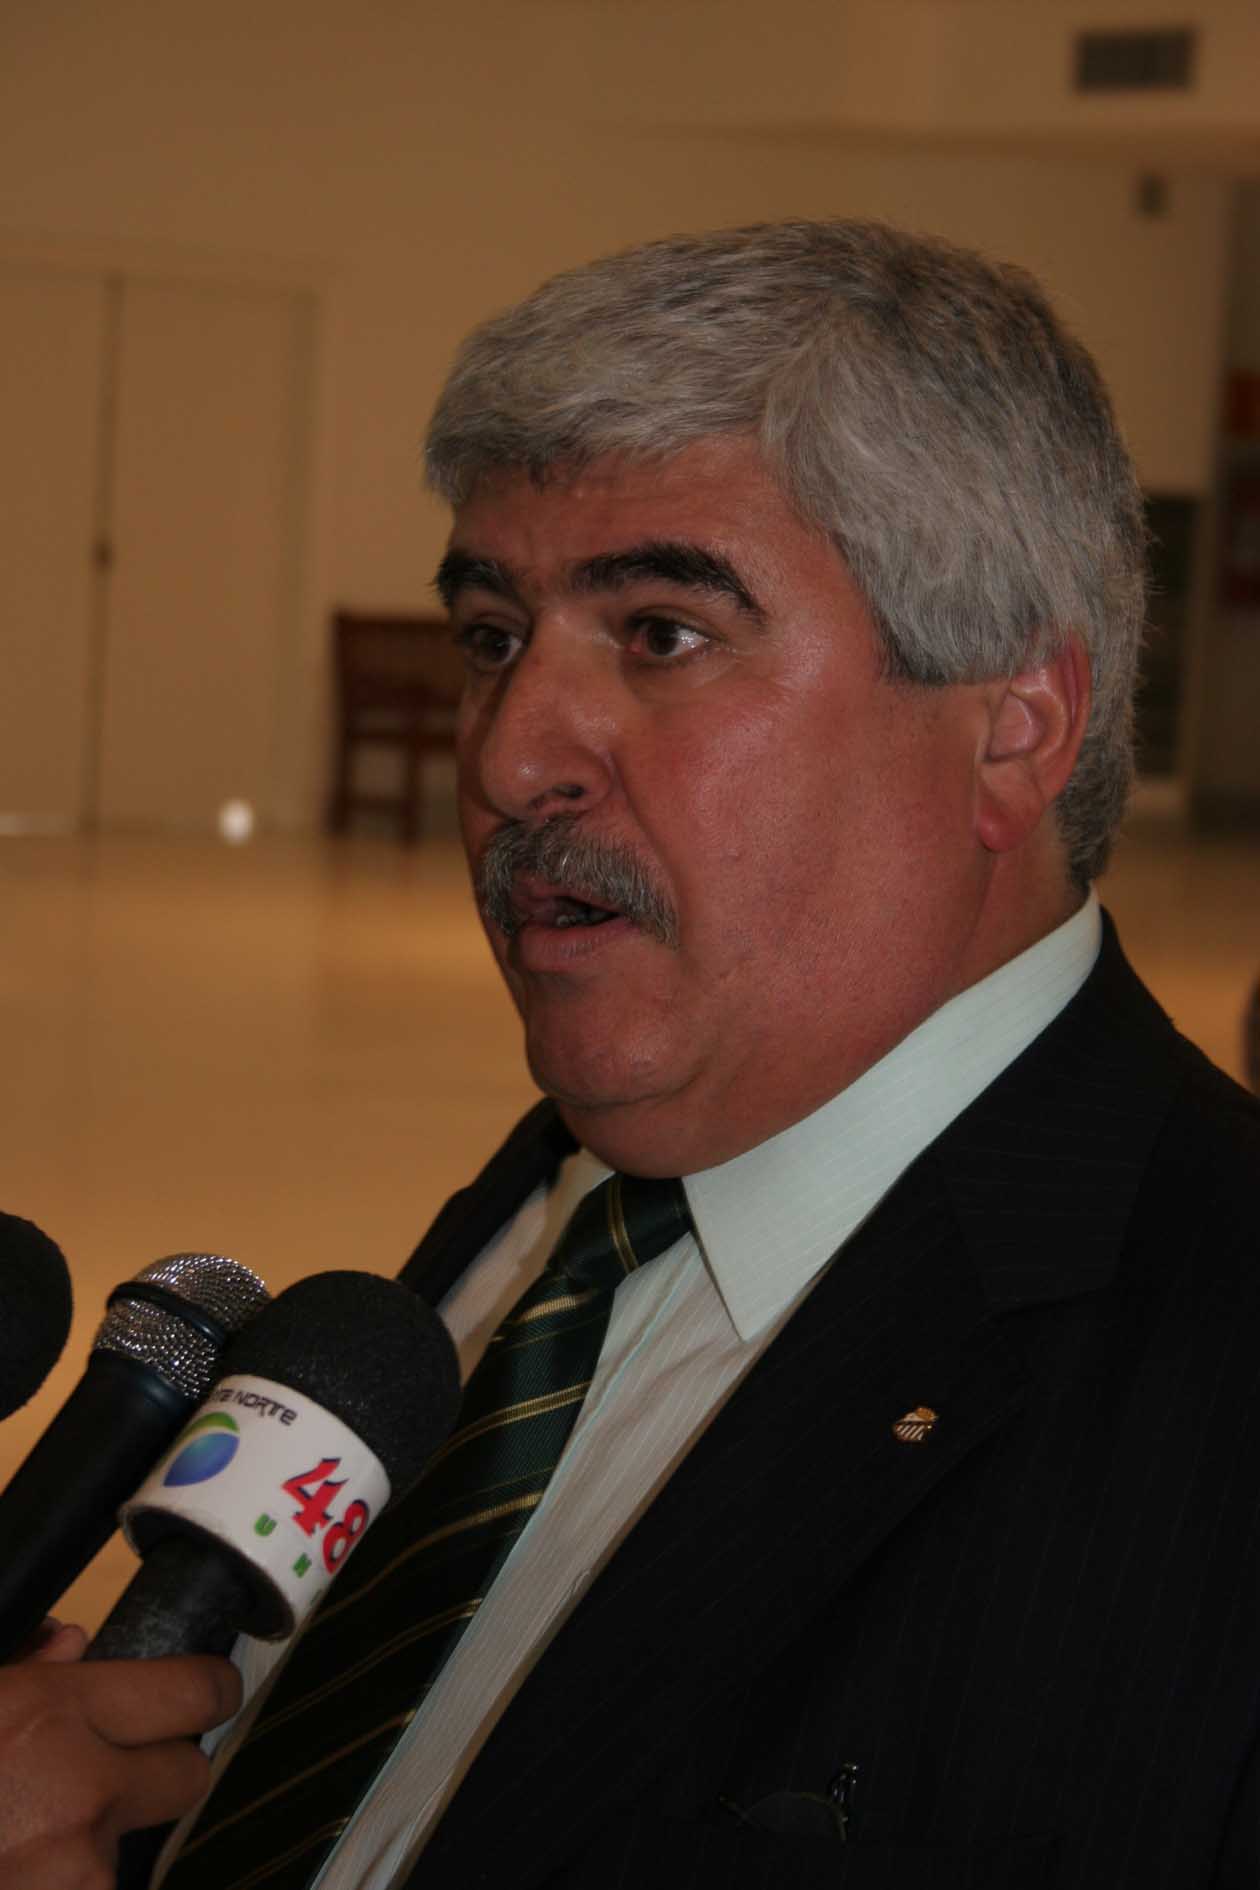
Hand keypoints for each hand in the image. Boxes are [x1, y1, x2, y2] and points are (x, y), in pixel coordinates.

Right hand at [0, 1621, 240, 1889]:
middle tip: (113, 1774)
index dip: (211, 1690)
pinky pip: (99, 1884)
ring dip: (96, 1843)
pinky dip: (68, 1879)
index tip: (214, 1692)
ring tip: (35, 1835)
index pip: (194, 1690)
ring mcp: (84, 1865)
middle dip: (161, 1772)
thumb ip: (31, 1671)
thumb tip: (74, 1644)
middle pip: (190, 1774)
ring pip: (133, 1844)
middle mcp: (86, 1786)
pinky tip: (27, 1869)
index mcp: (55, 1710)